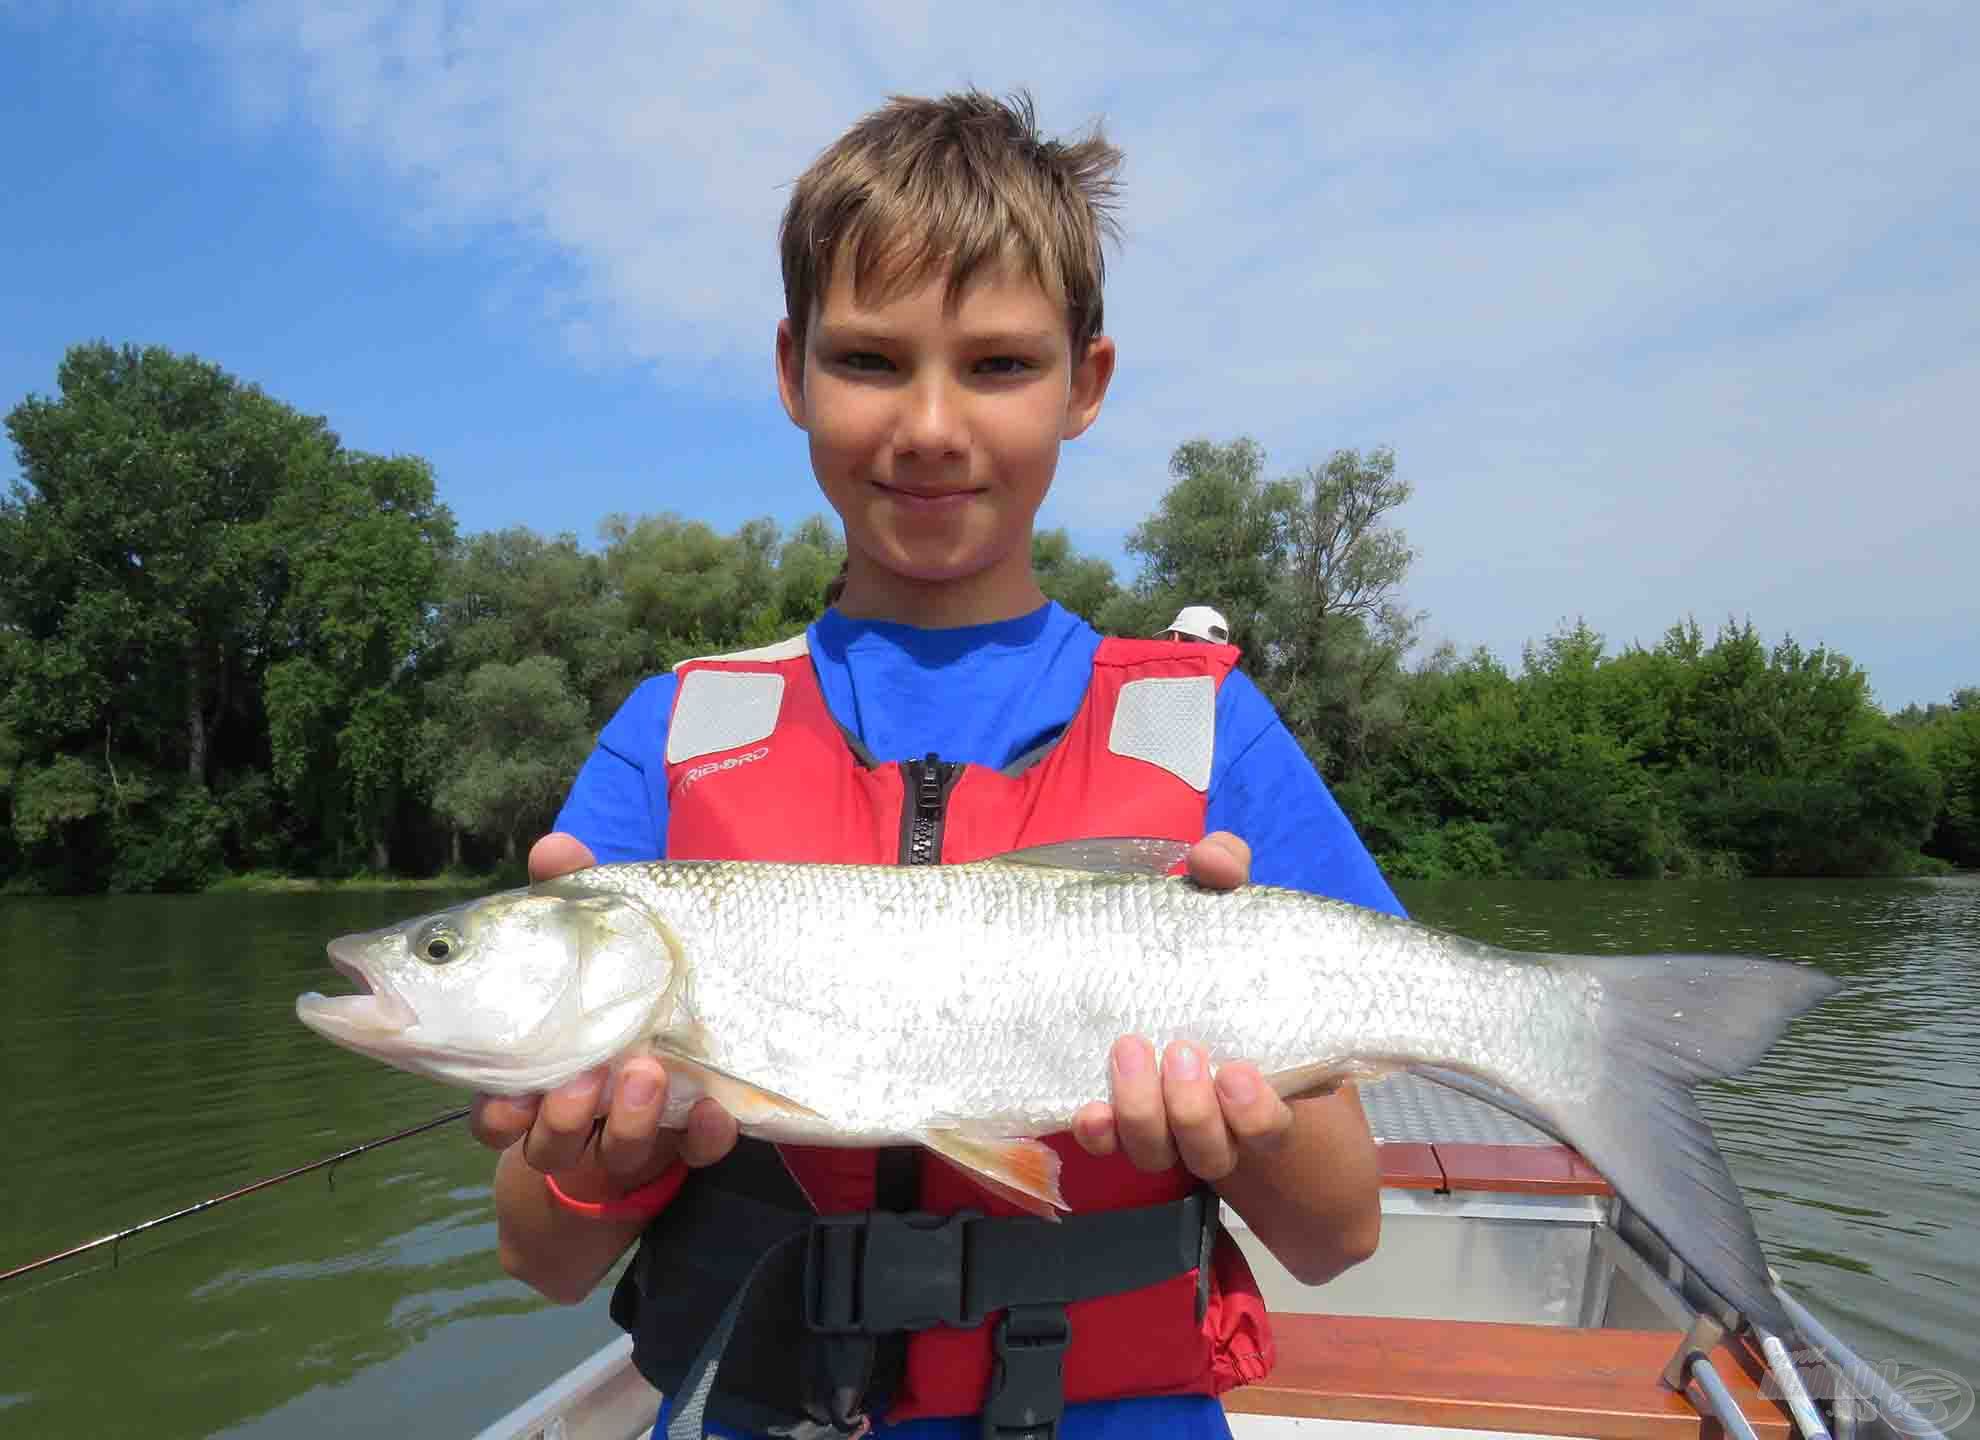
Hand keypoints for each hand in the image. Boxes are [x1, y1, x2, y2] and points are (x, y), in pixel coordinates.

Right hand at [468, 833, 737, 1198]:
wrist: (669, 1054)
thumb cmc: (606, 989)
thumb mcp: (588, 943)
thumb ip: (566, 899)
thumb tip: (553, 846)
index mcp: (534, 1082)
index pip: (495, 1112)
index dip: (496, 1112)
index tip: (504, 1094)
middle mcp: (576, 1119)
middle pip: (551, 1142)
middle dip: (563, 1117)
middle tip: (586, 1077)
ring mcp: (633, 1133)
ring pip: (618, 1151)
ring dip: (630, 1120)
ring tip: (647, 1072)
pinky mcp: (689, 1138)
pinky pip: (697, 1151)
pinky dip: (705, 1133)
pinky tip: (716, 1107)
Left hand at [1069, 831, 1295, 1180]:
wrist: (1159, 975)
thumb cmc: (1208, 953)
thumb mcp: (1225, 912)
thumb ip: (1227, 878)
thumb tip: (1214, 860)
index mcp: (1257, 1085)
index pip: (1270, 1127)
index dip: (1256, 1115)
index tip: (1240, 1073)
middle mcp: (1214, 1121)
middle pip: (1209, 1149)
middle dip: (1191, 1108)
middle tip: (1181, 1049)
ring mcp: (1162, 1127)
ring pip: (1157, 1153)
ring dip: (1143, 1111)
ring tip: (1131, 1049)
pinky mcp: (1115, 1120)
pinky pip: (1105, 1144)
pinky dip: (1097, 1130)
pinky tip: (1087, 1107)